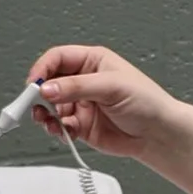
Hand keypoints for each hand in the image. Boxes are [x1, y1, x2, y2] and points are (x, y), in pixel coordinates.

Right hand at [25, 43, 181, 159]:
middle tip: (33, 105)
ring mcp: (81, 104)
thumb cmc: (148, 102)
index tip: (34, 85)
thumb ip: (77, 87)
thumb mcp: (112, 87)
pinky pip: (59, 126)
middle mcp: (84, 81)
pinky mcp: (81, 125)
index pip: (57, 58)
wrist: (159, 135)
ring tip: (48, 121)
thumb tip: (48, 88)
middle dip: (39, 94)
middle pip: (49, 82)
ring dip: (45, 114)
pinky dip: (57, 130)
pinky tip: (64, 132)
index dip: (42, 69)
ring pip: (51, 106)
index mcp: (92, 61)